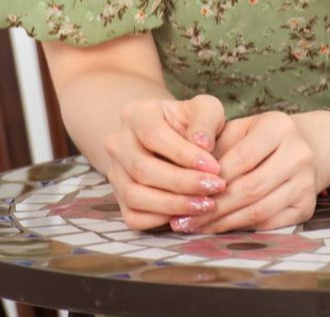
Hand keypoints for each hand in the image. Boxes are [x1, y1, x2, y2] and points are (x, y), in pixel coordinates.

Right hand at [104, 94, 226, 230]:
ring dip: (174, 204)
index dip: (184, 154)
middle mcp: (118, 142)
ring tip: (206, 204)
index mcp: (136, 113)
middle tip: (215, 188)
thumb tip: (202, 144)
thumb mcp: (206, 110)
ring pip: (135, 195)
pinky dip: (161, 220)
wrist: (176, 138)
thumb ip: (205, 121)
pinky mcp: (119, 198)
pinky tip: (188, 214)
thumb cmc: (193, 122)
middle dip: (183, 183)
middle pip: (142, 168)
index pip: (154, 135)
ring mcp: (115, 172)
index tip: (214, 167)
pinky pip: (134, 217)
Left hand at [169, 110, 319, 233]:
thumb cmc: (259, 138)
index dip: (213, 178)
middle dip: (214, 207)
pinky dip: (241, 229)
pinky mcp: (307, 207)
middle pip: (250, 188)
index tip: (185, 191)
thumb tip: (182, 171)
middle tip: (184, 219)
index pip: (242, 158)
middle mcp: (298, 153)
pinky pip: (269, 224)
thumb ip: (215, 146)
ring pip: (259, 210)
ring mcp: (306, 182)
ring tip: (196, 227)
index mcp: (279, 127)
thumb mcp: (239, 129)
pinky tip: (219, 230)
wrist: (303, 147)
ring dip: (224, 223)